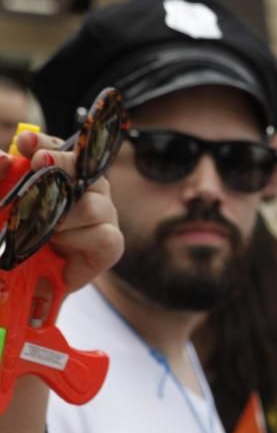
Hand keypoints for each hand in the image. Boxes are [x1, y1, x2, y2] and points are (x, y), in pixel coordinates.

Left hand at [14, 129, 123, 292]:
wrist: (13, 289)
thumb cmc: (10, 244)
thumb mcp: (1, 208)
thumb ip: (0, 182)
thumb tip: (5, 158)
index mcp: (60, 179)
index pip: (60, 150)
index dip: (47, 143)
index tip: (25, 144)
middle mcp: (86, 193)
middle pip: (85, 169)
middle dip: (59, 166)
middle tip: (35, 167)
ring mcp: (102, 218)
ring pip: (93, 204)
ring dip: (63, 214)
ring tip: (40, 228)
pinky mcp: (109, 246)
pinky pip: (104, 234)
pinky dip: (77, 238)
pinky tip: (59, 243)